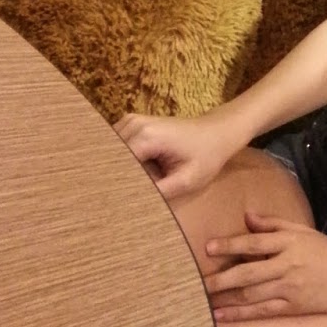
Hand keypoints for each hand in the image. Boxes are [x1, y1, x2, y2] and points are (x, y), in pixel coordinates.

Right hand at [114, 110, 241, 198]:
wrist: (217, 132)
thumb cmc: (207, 156)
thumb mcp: (186, 180)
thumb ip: (156, 192)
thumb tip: (127, 204)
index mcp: (146, 137)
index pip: (113, 165)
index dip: (113, 186)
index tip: (114, 205)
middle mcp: (134, 124)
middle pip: (108, 157)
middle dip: (111, 178)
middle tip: (117, 200)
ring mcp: (132, 121)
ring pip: (109, 152)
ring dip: (116, 170)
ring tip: (129, 186)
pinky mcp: (133, 123)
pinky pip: (116, 146)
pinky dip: (120, 161)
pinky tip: (133, 174)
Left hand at [204, 212, 326, 321]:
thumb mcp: (304, 232)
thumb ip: (274, 224)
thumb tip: (247, 217)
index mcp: (291, 242)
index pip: (255, 242)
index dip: (230, 244)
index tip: (208, 247)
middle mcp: (288, 264)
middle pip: (247, 272)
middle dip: (219, 277)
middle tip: (195, 281)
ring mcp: (290, 288)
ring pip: (250, 294)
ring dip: (223, 297)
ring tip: (201, 299)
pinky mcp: (293, 308)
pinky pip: (260, 311)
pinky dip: (239, 314)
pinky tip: (220, 315)